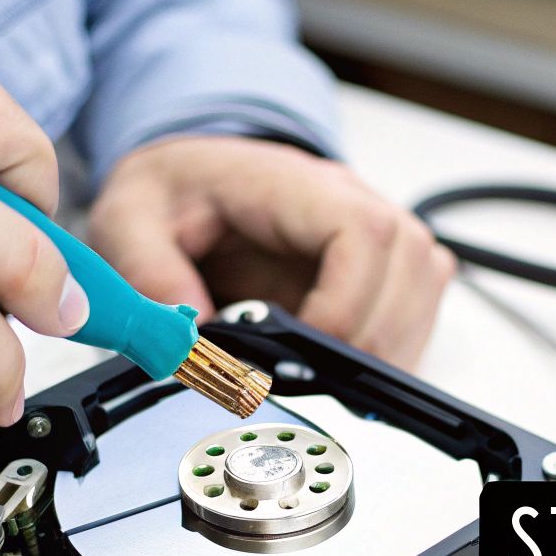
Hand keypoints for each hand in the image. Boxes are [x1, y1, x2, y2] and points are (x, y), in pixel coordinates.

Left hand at [89, 136, 454, 367]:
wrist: (190, 177)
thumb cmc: (173, 192)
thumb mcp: (130, 219)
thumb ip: (150, 273)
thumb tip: (191, 334)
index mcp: (292, 184)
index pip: (362, 232)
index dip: (346, 303)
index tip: (304, 349)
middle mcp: (349, 200)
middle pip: (410, 266)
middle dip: (369, 339)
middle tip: (311, 378)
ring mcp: (374, 232)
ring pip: (424, 290)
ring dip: (387, 348)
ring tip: (328, 377)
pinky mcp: (381, 267)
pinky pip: (418, 309)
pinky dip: (393, 350)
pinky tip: (346, 369)